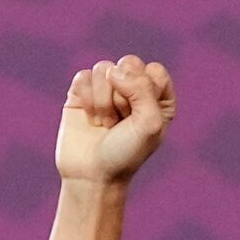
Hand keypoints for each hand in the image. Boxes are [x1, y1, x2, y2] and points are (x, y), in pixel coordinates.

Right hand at [55, 55, 175, 187]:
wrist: (92, 175)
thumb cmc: (126, 153)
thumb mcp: (149, 123)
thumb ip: (142, 87)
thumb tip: (113, 70)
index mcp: (157, 96)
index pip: (154, 71)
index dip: (144, 93)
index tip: (139, 119)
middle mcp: (133, 88)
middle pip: (129, 63)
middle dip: (122, 95)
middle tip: (121, 120)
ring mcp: (106, 88)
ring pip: (104, 68)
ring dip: (103, 101)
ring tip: (105, 124)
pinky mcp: (82, 92)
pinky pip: (83, 76)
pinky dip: (86, 99)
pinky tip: (89, 118)